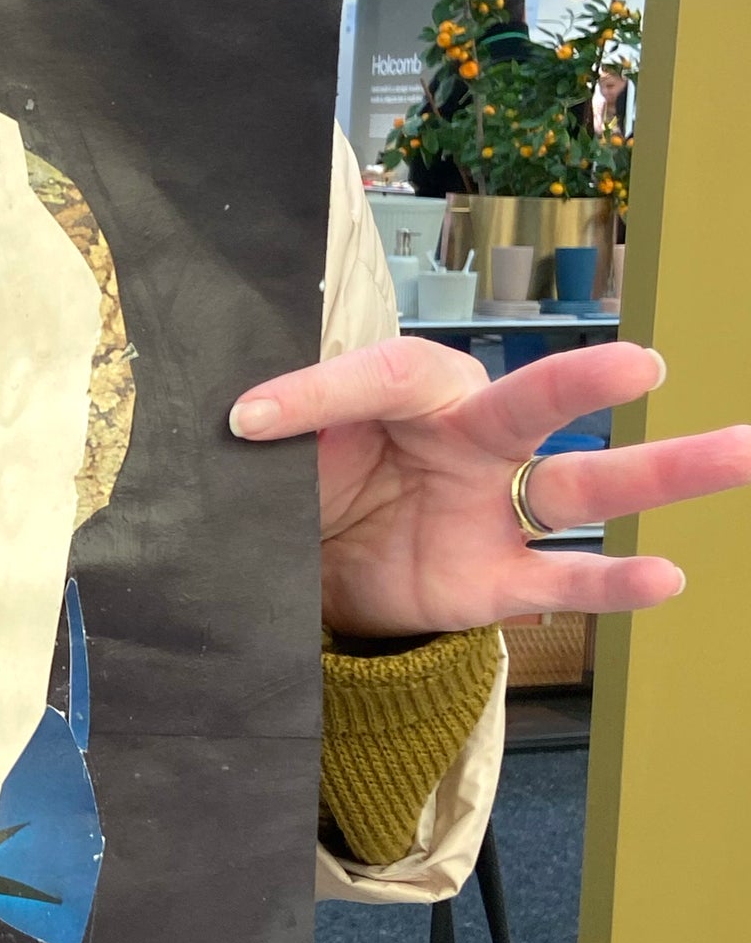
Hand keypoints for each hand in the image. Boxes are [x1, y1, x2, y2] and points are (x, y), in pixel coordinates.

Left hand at [230, 338, 750, 639]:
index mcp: (417, 389)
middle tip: (646, 360)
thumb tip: (243, 418)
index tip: (248, 418)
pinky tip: (666, 576)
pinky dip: (612, 582)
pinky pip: (563, 581)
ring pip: (591, 488)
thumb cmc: (311, 481)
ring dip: (666, 471)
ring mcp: (496, 510)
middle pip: (540, 404)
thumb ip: (284, 422)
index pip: (391, 375)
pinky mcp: (497, 583)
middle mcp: (474, 437)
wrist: (311, 568)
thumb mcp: (282, 448)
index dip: (319, 392)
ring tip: (743, 449)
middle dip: (586, 384)